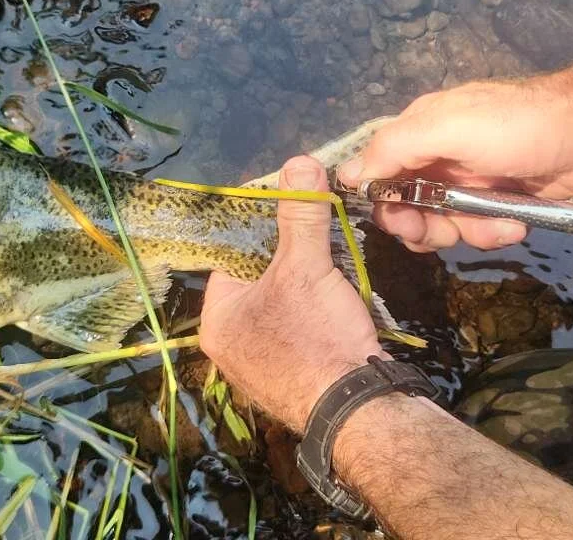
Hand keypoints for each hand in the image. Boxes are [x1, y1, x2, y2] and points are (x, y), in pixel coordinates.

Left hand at [200, 155, 386, 431]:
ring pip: (281, 303)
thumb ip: (301, 213)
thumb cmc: (316, 337)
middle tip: (316, 228)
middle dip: (288, 252)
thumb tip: (299, 161)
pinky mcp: (292, 377)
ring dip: (306, 280)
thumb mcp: (306, 267)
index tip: (289, 199)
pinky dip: (316, 309)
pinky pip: (298, 328)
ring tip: (330, 258)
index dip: (261, 223)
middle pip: (258, 278)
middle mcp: (230, 344)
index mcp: (217, 318)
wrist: (355, 410)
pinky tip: (337, 298)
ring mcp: (261, 365)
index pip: (232, 253)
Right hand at [338, 74, 572, 251]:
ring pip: (444, 226)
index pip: (378, 176)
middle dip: (426, 226)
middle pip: (408, 209)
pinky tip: (518, 223)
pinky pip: (478, 230)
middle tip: (447, 229)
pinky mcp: (497, 203)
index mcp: (418, 133)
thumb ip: (393, 149)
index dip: (385, 204)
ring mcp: (468, 183)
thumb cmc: (515, 126)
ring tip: (500, 223)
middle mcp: (437, 159)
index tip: (405, 218)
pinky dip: (495, 232)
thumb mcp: (446, 128)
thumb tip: (344, 174)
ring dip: (468, 232)